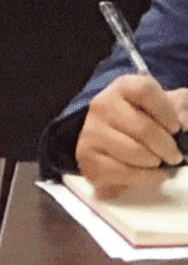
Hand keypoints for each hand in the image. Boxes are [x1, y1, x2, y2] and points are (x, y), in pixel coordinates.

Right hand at [76, 75, 187, 197]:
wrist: (115, 136)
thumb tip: (185, 121)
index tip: (177, 127)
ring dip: (154, 163)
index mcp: (123, 87)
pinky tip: (148, 172)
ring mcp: (91, 131)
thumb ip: (184, 108)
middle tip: (174, 155)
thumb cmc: (146, 118)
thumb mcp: (170, 105)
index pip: (144, 91)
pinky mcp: (87, 156)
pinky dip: (142, 177)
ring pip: (133, 152)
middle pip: (142, 127)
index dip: (165, 111)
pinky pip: (121, 172)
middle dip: (166, 147)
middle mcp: (102, 105)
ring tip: (157, 161)